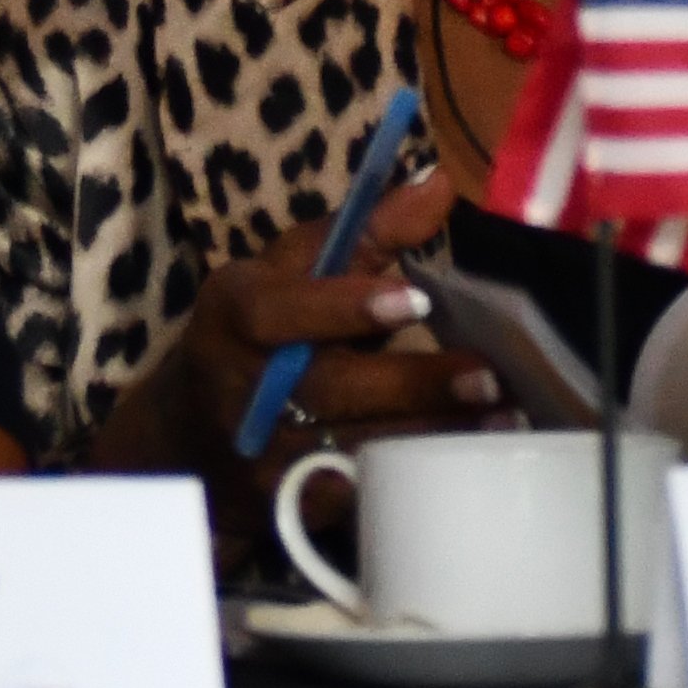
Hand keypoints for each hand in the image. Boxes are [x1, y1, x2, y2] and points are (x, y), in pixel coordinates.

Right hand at [95, 173, 502, 485]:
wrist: (187, 439)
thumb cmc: (256, 335)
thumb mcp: (289, 271)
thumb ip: (365, 230)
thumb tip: (441, 182)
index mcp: (237, 313)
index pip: (283, 310)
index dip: (346, 307)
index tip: (416, 300)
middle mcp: (244, 386)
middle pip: (330, 388)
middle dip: (412, 384)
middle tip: (485, 376)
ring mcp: (263, 452)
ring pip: (355, 446)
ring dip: (433, 434)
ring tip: (500, 415)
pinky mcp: (287, 504)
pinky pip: (357, 493)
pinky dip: (412, 478)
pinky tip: (466, 462)